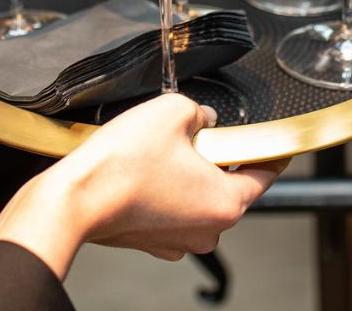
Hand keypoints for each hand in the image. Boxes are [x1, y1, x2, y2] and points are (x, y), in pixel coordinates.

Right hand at [0, 93, 288, 276]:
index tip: (274, 144)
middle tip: (191, 132)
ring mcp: (178, 240)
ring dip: (184, 172)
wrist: (76, 197)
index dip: (269, 151)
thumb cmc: (123, 164)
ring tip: (157, 150)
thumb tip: (201, 118)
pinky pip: (169, 207)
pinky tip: (141, 169)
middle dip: (213, 155)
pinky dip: (161, 188)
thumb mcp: (173, 110)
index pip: (265, 175)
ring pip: (195, 196)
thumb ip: (199, 111)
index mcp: (227, 203)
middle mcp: (208, 230)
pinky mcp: (151, 239)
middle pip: (226, 183)